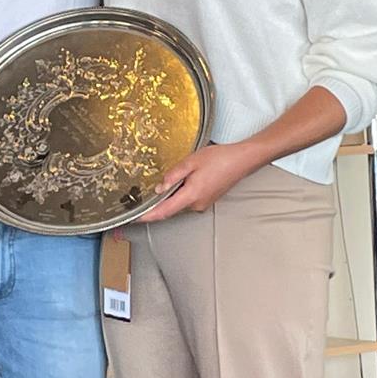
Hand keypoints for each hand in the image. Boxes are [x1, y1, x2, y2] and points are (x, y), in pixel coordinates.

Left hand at [138, 142, 262, 222]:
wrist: (241, 160)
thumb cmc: (219, 159)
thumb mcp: (191, 162)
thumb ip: (173, 175)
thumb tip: (159, 188)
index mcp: (191, 196)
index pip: (164, 211)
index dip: (148, 216)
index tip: (135, 218)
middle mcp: (197, 204)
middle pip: (170, 208)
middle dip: (158, 202)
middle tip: (146, 192)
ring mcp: (203, 204)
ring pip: (179, 203)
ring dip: (171, 195)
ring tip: (171, 179)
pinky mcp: (207, 200)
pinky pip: (188, 200)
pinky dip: (180, 193)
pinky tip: (183, 180)